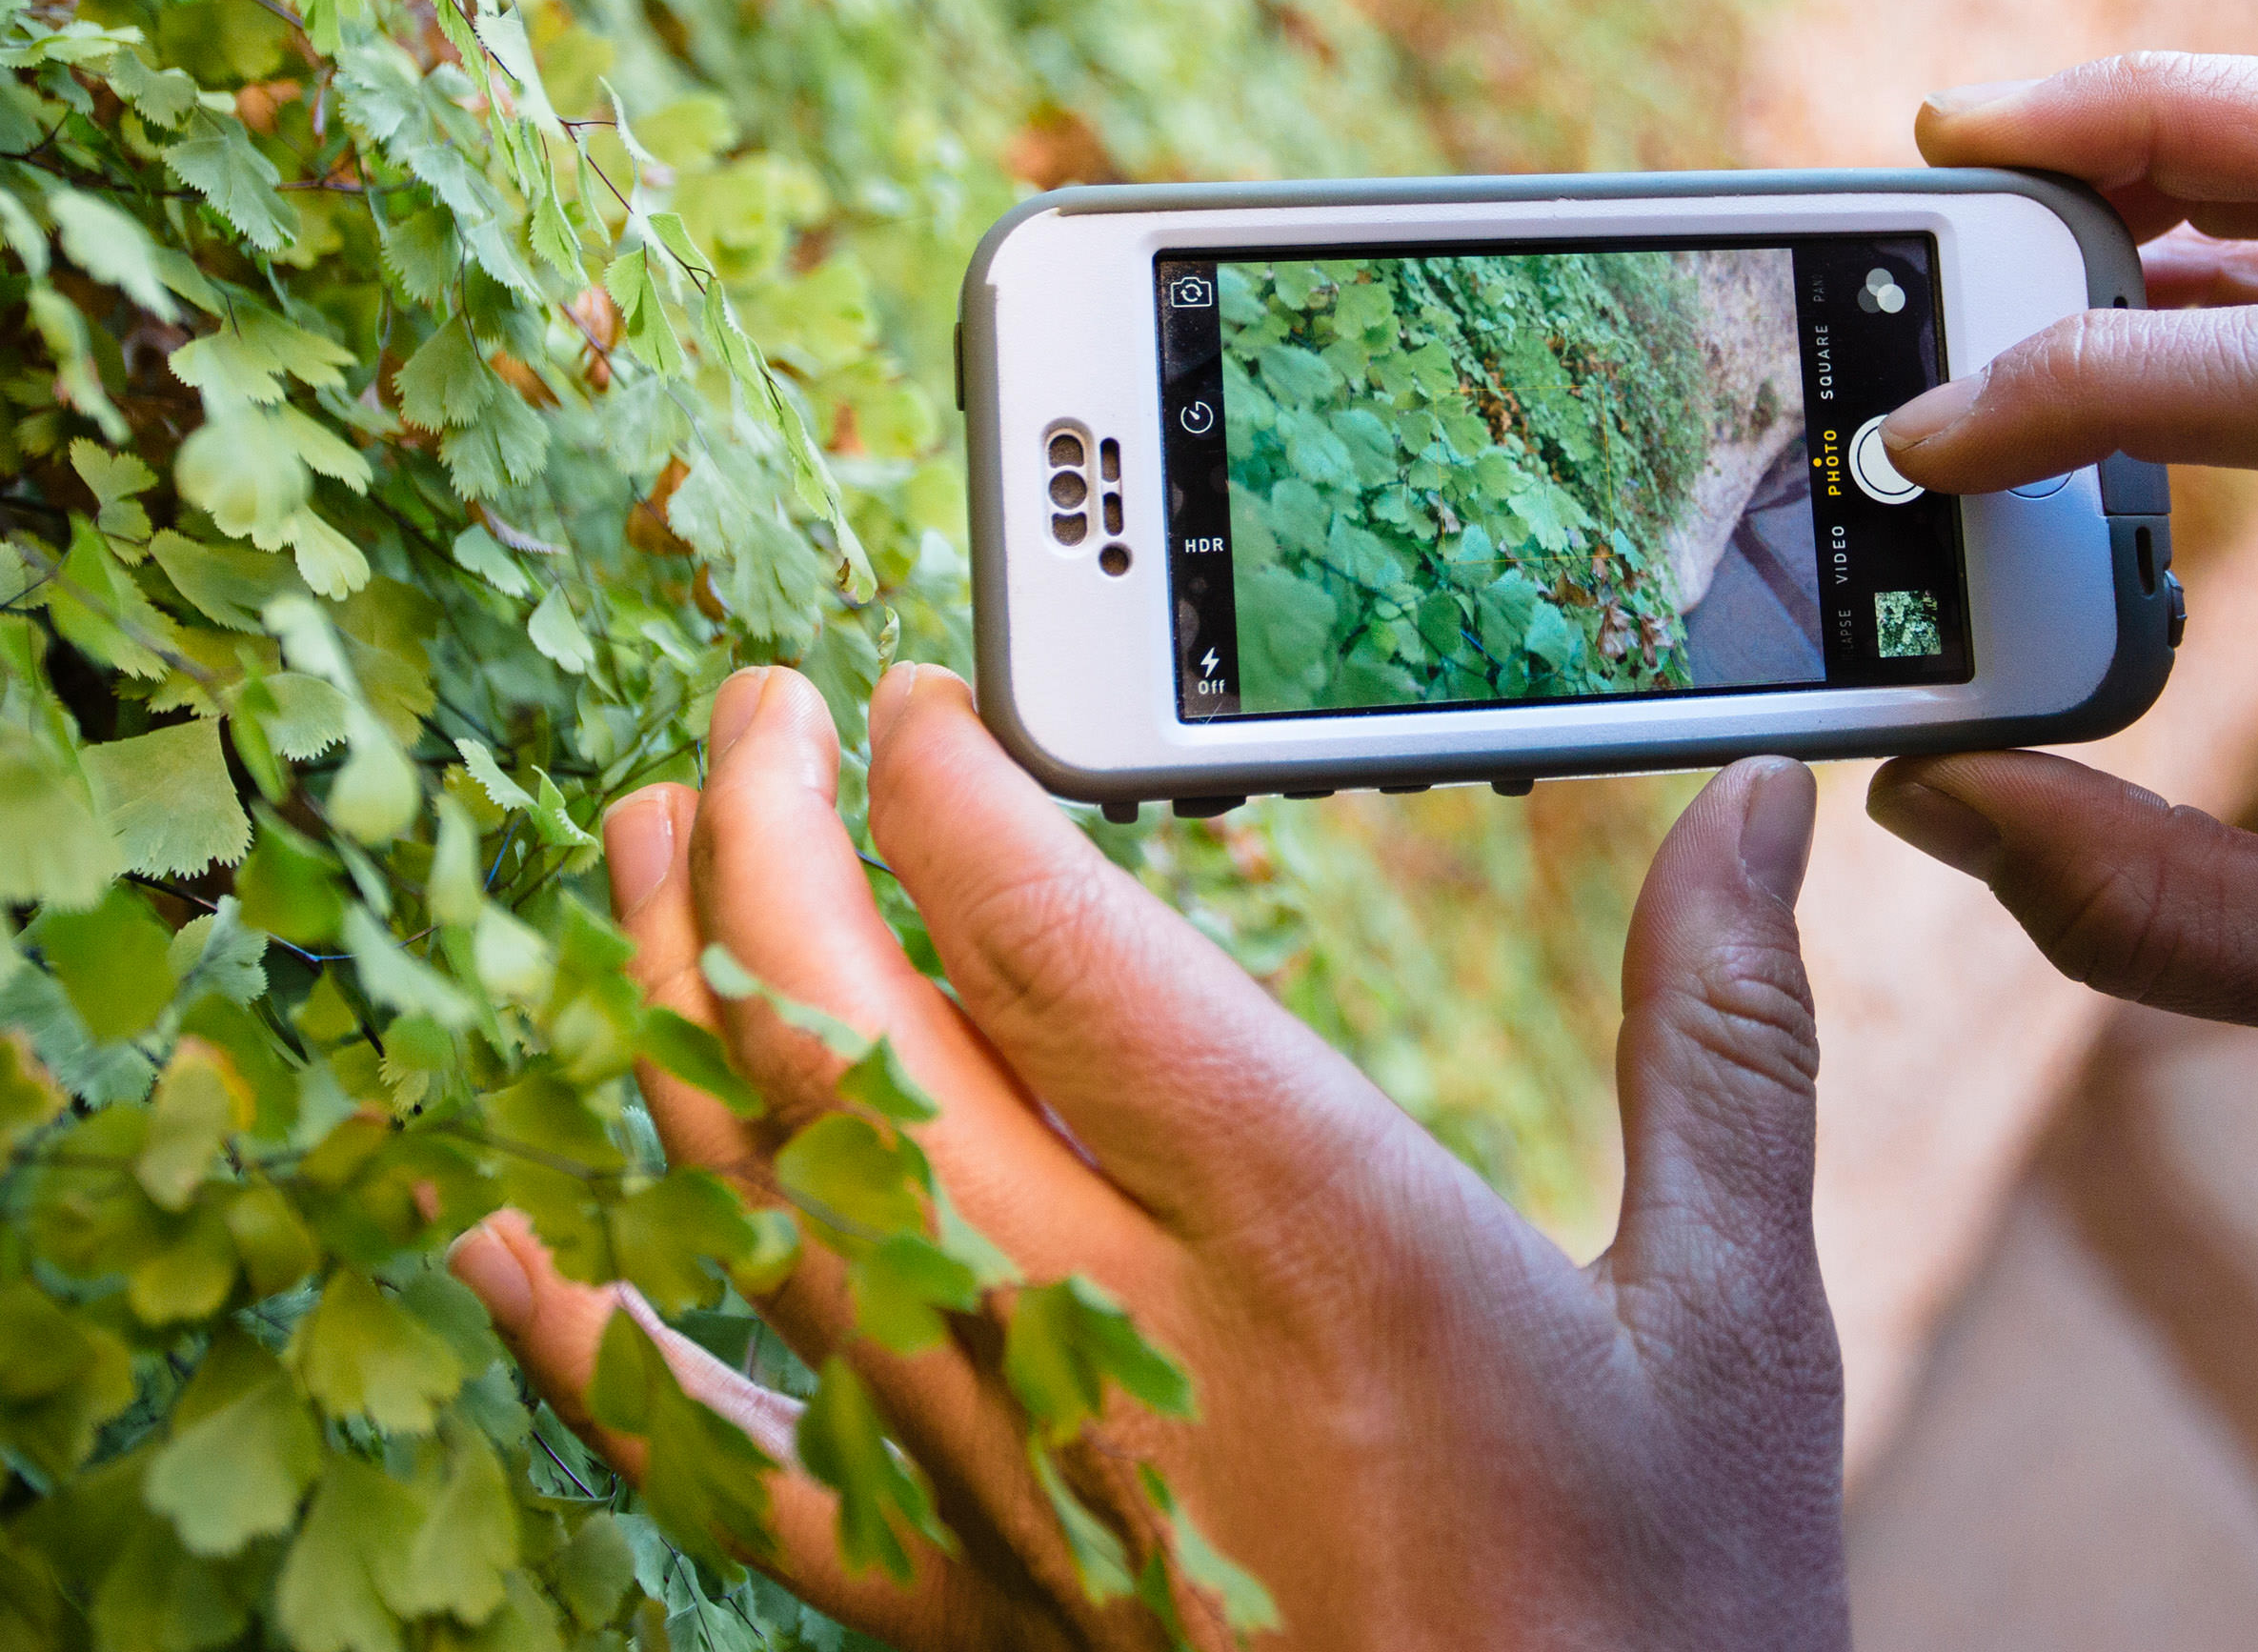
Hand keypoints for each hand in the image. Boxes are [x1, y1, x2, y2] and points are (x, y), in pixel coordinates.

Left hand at [451, 666, 1847, 1648]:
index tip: (912, 698)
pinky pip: (724, 1464)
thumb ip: (1724, 1044)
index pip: (1054, 948)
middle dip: (761, 839)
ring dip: (672, 1002)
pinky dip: (591, 1345)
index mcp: (1314, 1238)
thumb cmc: (1661, 1619)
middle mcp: (1116, 1340)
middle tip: (747, 712)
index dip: (947, 789)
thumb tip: (1759, 808)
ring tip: (639, 851)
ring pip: (762, 1201)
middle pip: (849, 1044)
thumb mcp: (1736, 1327)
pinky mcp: (961, 1602)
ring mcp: (1009, 1482)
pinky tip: (497, 1245)